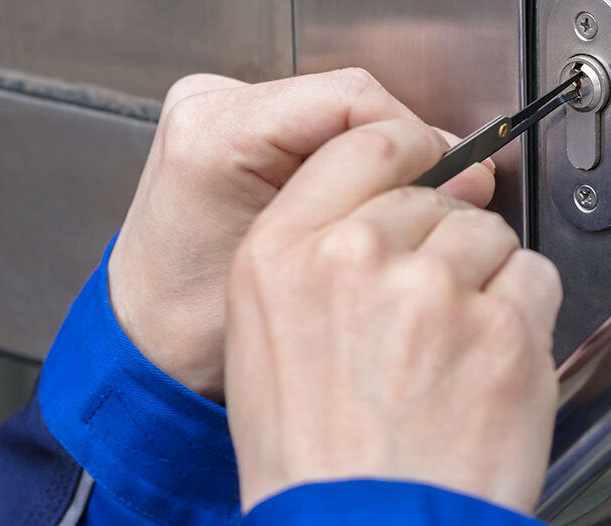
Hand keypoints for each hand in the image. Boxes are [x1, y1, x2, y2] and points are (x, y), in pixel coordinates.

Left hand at [108, 69, 495, 399]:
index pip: (350, 100)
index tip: (451, 178)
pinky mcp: (230, 123)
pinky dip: (351, 159)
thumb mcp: (296, 279)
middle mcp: (210, 106)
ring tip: (405, 208)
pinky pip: (315, 125)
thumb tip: (465, 176)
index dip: (415, 138)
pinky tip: (366, 202)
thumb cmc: (196, 327)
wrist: (146, 341)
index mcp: (215, 136)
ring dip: (380, 156)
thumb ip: (378, 222)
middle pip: (347, 100)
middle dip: (403, 150)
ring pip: (337, 110)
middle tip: (444, 197)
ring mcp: (217, 108)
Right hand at [225, 116, 561, 513]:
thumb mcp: (259, 345)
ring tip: (452, 354)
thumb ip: (307, 263)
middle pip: (433, 196)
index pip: (361, 146)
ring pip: (490, 236)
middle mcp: (355, 260)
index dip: (403, 157)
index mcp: (280, 256)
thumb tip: (370, 220)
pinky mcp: (506, 333)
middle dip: (439, 244)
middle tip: (425, 316)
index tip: (421, 170)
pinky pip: (535, 282)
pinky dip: (523, 319)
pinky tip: (484, 371)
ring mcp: (434, 292)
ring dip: (484, 281)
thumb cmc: (309, 466)